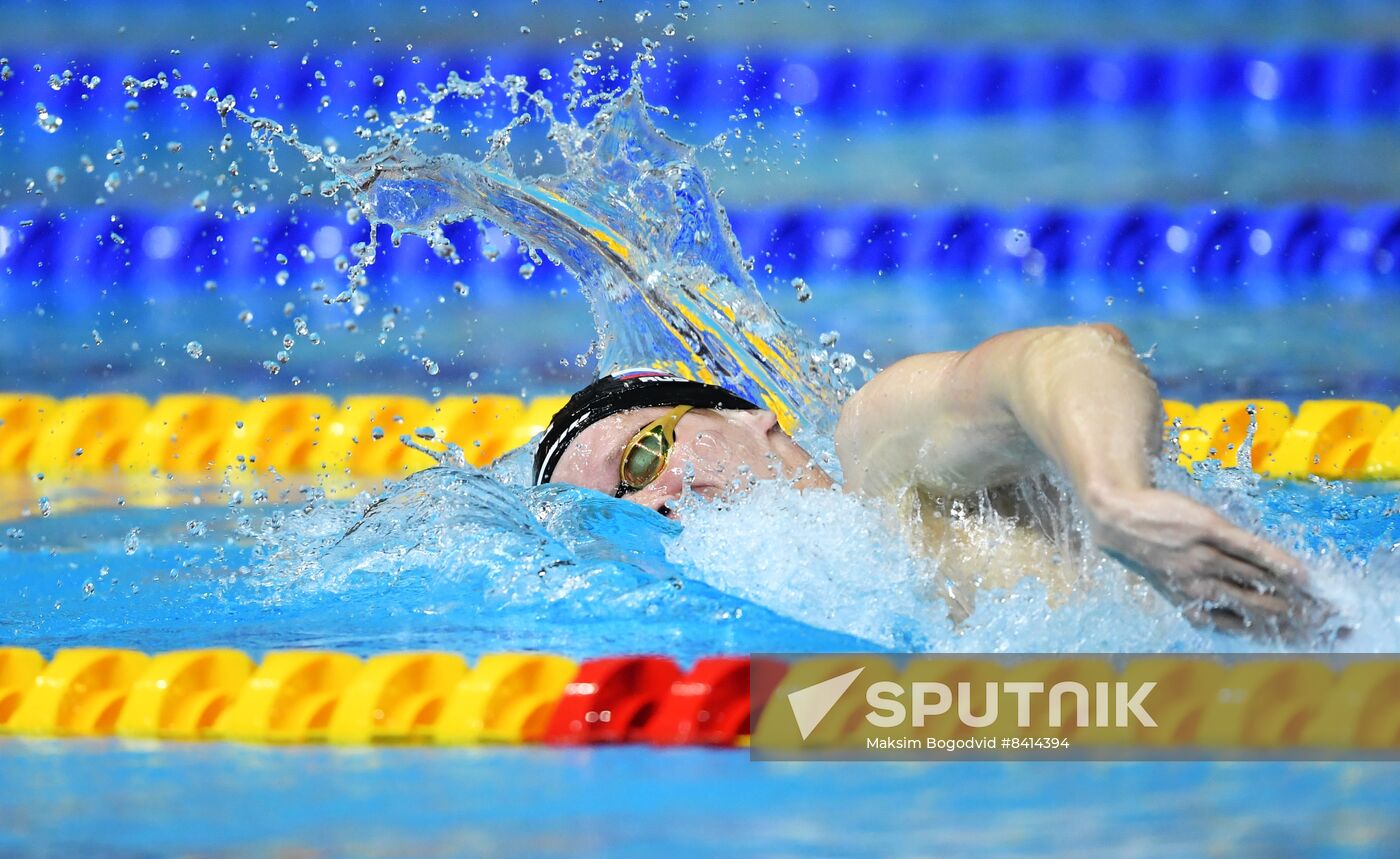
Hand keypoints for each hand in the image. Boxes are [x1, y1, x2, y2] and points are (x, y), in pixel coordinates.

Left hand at [1085, 487, 1338, 643]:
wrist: (1118, 518)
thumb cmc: (1152, 553)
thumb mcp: (1176, 587)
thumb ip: (1211, 604)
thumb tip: (1247, 621)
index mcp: (1195, 608)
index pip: (1249, 627)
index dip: (1283, 636)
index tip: (1313, 640)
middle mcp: (1203, 587)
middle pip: (1262, 608)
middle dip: (1300, 620)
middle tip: (1333, 625)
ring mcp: (1206, 558)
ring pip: (1260, 581)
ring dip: (1297, 595)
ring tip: (1325, 604)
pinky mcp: (1209, 531)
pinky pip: (1249, 550)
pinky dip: (1276, 563)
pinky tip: (1300, 574)